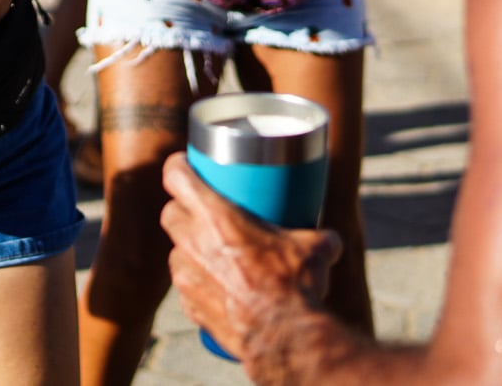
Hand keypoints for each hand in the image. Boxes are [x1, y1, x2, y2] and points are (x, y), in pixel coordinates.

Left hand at [160, 152, 340, 359]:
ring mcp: (186, 276)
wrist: (282, 337)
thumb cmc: (294, 285)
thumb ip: (320, 237)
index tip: (186, 164)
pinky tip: (216, 287)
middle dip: (182, 208)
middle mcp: (192, 242)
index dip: (178, 166)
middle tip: (204, 211)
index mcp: (215, 216)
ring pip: (175, 251)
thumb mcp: (315, 249)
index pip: (176, 176)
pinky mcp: (189, 306)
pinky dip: (197, 283)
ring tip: (211, 251)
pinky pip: (185, 286)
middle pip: (170, 213)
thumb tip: (330, 240)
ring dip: (188, 248)